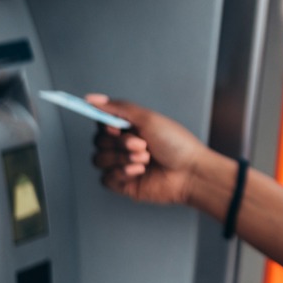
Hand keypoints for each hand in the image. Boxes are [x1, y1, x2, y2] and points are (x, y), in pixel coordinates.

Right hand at [88, 94, 208, 205]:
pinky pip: (106, 178)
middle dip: (120, 143)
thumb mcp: (148, 118)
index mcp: (131, 128)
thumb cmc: (176, 144)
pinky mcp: (124, 184)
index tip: (116, 128)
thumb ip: (118, 107)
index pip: (103, 124)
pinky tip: (140, 172)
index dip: (107, 126)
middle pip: (100, 142)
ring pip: (100, 159)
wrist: (189, 172)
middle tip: (142, 144)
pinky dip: (122, 173)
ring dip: (122, 158)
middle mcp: (125, 146)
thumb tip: (92, 98)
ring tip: (145, 159)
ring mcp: (124, 165)